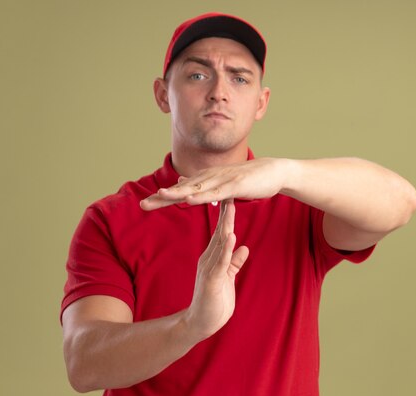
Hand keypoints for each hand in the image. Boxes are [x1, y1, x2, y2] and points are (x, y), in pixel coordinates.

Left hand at [140, 158, 287, 210]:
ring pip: (195, 189)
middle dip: (162, 197)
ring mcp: (221, 181)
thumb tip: (181, 184)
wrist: (273, 172)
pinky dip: (202, 196)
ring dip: (177, 194)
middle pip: (181, 189)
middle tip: (142, 204)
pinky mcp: (234, 186)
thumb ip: (201, 186)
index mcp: (205, 180)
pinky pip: (215, 193)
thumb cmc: (247, 180)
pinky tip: (190, 199)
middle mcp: (209, 178)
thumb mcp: (221, 184)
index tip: (144, 204)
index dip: (161, 198)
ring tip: (160, 197)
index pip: (179, 191)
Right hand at [183, 200, 248, 340]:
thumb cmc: (215, 301)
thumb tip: (244, 248)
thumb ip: (234, 262)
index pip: (221, 233)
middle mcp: (209, 259)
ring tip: (231, 207)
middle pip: (219, 232)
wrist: (200, 323)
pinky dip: (227, 249)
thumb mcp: (228, 278)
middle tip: (230, 192)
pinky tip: (232, 238)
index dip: (227, 216)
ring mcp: (209, 269)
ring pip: (219, 243)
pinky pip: (221, 262)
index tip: (232, 197)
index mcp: (213, 258)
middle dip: (225, 213)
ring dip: (226, 225)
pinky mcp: (212, 280)